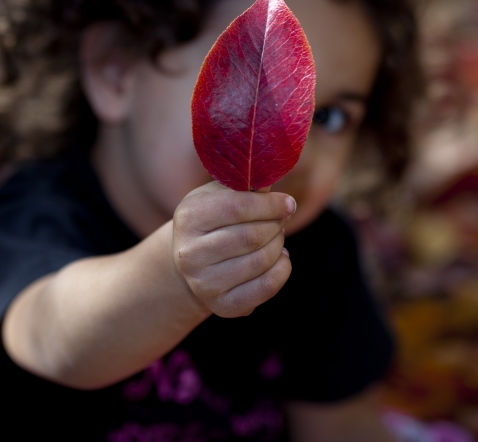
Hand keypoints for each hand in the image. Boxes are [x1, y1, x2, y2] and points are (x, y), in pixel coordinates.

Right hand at [172, 182, 293, 317]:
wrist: (194, 260)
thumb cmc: (214, 219)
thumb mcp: (221, 194)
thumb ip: (245, 185)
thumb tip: (273, 172)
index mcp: (189, 218)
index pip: (238, 206)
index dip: (270, 204)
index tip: (288, 203)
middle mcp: (190, 254)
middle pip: (253, 236)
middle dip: (276, 224)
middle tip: (282, 219)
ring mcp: (204, 284)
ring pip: (262, 260)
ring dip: (279, 244)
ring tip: (276, 236)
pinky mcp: (223, 306)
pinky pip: (267, 286)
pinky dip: (283, 268)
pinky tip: (279, 258)